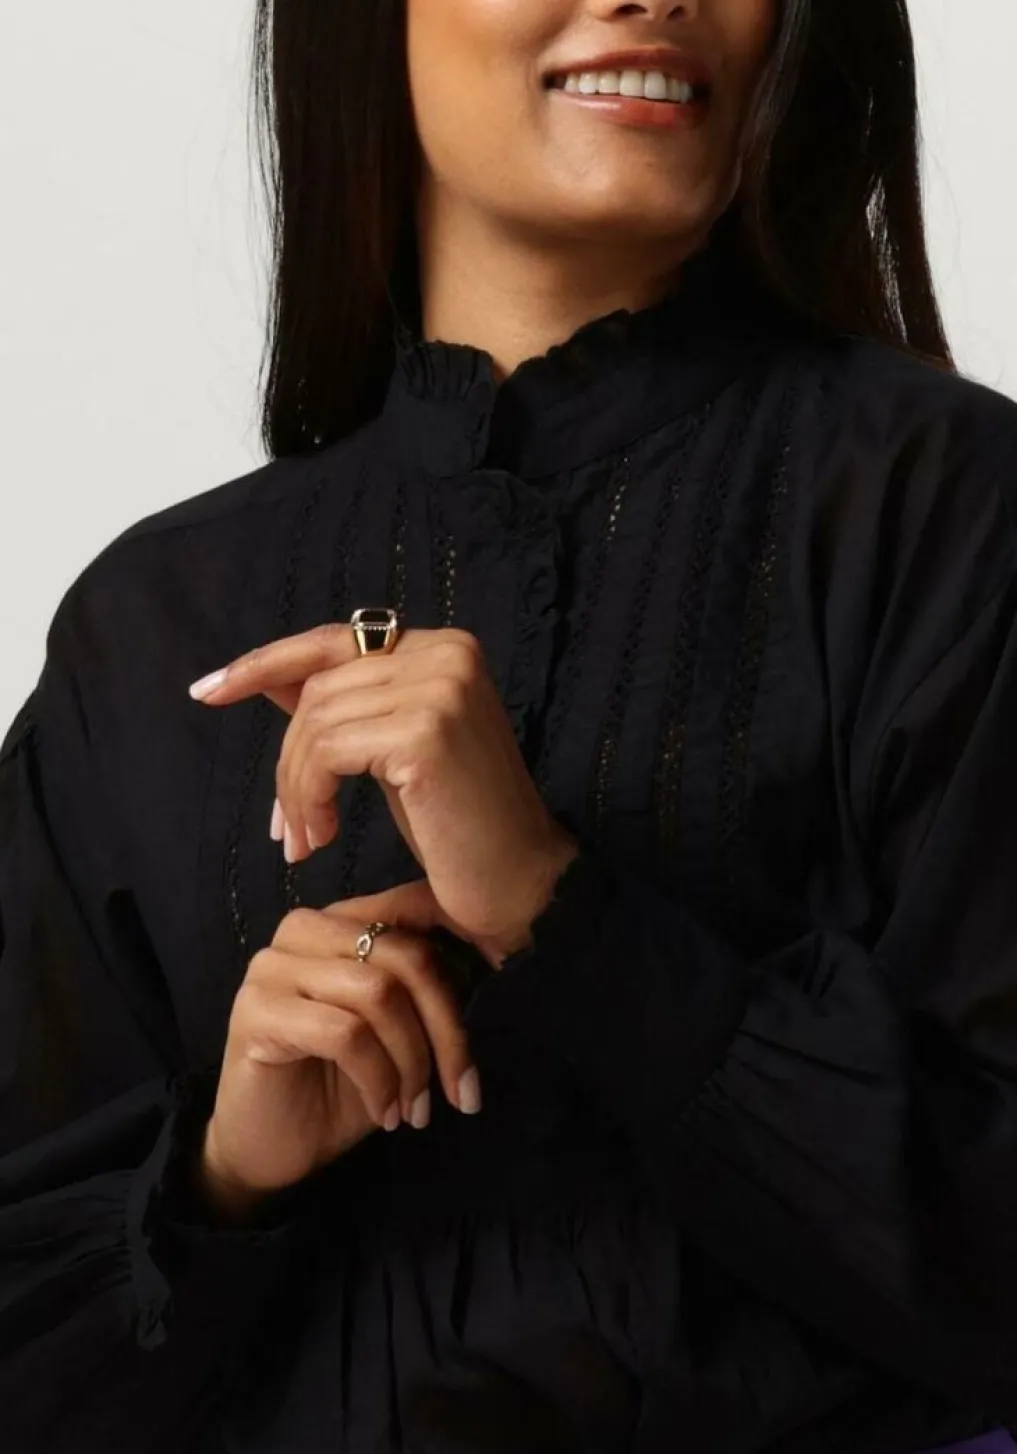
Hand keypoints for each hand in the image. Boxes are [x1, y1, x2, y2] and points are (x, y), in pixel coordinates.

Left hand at [190, 625, 577, 958]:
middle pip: (317, 687)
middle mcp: (446, 653)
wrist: (520, 883)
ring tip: (306, 839)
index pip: (332, 640)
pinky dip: (309, 797)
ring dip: (294, 789)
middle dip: (286, 759)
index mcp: (444, 648)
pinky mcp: (425, 731)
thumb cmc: (459, 826)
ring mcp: (440, 688)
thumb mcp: (393, 752)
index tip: (207, 690)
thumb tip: (270, 679)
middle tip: (287, 827)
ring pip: (314, 722)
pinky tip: (322, 836)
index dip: (264, 663)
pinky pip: (327, 752)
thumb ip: (346, 708)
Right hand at [199, 880, 479, 1220]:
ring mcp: (273, 966)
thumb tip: (498, 958)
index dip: (469, 939)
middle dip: (447, 1029)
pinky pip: (346, 1035)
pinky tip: (384, 1114)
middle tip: (462, 1090)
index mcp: (342, 921)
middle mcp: (304, 929)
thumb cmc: (340, 1086)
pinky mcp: (255, 1011)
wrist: (267, 1149)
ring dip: (413, 1062)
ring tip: (416, 1109)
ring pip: (379, 994)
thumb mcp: (400, 1031)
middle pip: (406, 956)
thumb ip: (430, 987)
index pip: (416, 905)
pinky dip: (379, 1080)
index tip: (505, 983)